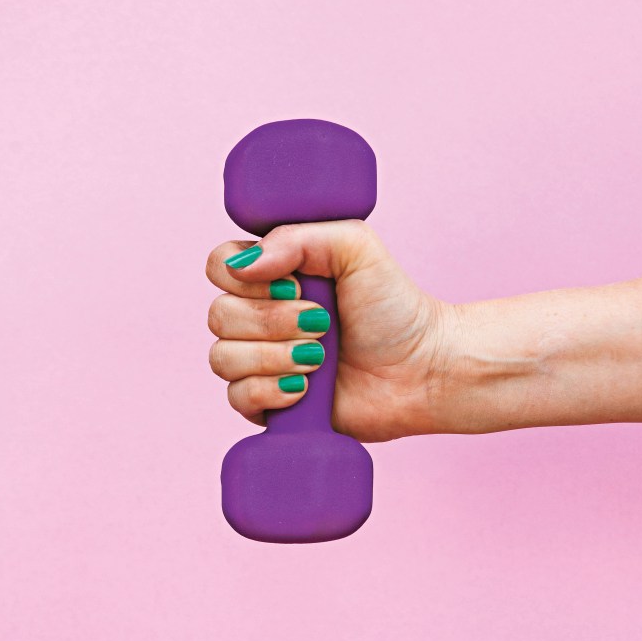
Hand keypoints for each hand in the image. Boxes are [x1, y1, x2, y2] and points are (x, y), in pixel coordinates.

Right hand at [206, 221, 453, 441]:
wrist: (422, 367)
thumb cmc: (394, 306)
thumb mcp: (355, 247)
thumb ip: (298, 237)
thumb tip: (245, 265)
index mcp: (273, 275)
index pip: (219, 266)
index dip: (245, 276)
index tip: (296, 284)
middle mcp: (260, 316)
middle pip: (219, 314)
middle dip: (272, 321)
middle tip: (323, 323)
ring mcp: (263, 361)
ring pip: (223, 358)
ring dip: (273, 356)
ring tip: (321, 357)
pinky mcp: (270, 404)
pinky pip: (237, 398)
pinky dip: (269, 391)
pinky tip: (305, 388)